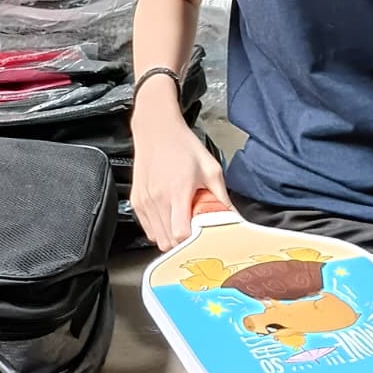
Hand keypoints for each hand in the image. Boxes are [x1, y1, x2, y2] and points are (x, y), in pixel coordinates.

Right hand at [130, 117, 229, 251]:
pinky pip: (148, 229)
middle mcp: (158, 199)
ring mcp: (145, 202)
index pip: (180, 234)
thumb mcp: (210, 169)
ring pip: (156, 239)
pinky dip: (159, 230)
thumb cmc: (182, 146)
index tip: (202, 237)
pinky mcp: (137, 201)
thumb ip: (222, 197)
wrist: (156, 129)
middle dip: (183, 243)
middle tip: (194, 231)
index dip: (192, 241)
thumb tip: (235, 217)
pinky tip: (170, 217)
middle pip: (168, 242)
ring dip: (171, 237)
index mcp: (177, 191)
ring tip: (182, 222)